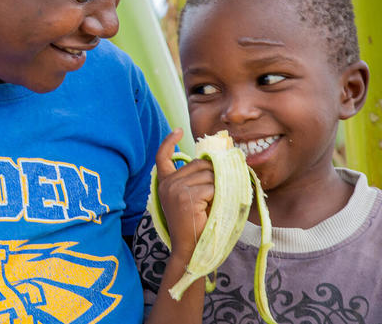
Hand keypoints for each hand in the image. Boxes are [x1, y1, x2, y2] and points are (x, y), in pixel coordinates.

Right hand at [154, 128, 213, 259]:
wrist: (190, 250)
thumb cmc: (196, 226)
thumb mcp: (191, 198)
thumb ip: (195, 180)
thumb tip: (215, 161)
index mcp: (165, 183)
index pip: (162, 157)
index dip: (169, 142)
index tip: (178, 130)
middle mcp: (167, 184)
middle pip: (199, 164)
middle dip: (213, 174)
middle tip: (217, 192)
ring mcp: (175, 189)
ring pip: (209, 175)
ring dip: (218, 188)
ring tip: (214, 204)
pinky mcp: (187, 196)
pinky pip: (212, 187)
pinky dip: (218, 196)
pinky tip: (211, 208)